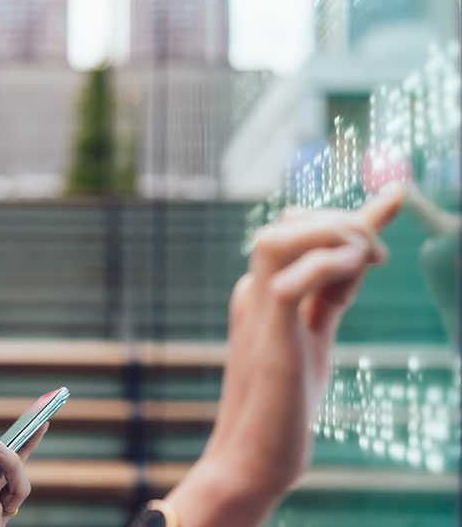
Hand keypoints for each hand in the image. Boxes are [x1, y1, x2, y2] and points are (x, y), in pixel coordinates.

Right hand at [167, 187, 404, 526]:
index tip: (397, 197)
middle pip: (290, 224)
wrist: (255, 453)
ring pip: (282, 237)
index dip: (347, 213)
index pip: (298, 231)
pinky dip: (328, 264)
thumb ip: (331, 295)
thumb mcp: (316, 335)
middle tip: (382, 255)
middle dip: (346, 223)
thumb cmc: (285, 402)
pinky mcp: (267, 332)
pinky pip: (289, 278)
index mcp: (260, 290)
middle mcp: (252, 290)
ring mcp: (255, 308)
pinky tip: (356, 272)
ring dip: (334, 235)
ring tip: (369, 260)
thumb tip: (361, 256)